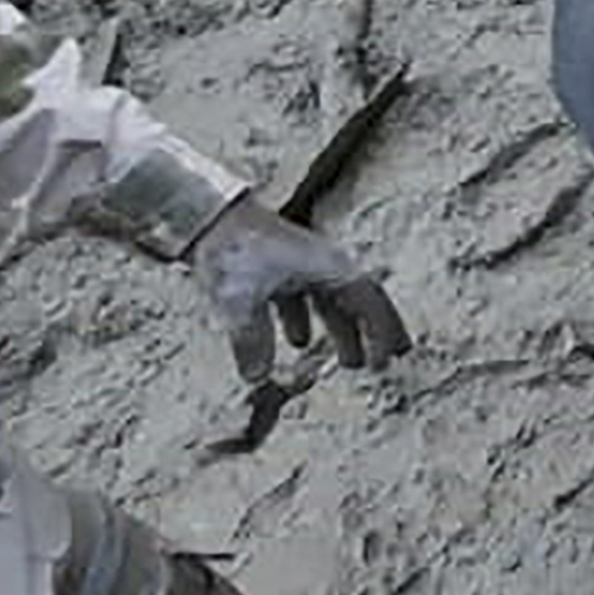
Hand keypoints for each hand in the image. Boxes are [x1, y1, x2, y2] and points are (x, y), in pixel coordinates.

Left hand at [187, 199, 411, 386]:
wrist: (208, 217)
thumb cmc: (234, 251)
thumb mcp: (243, 301)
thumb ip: (253, 342)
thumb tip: (258, 377)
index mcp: (328, 268)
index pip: (369, 302)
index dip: (382, 332)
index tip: (385, 362)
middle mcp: (322, 265)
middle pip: (358, 301)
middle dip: (373, 332)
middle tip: (385, 360)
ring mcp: (301, 264)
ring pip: (333, 302)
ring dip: (342, 330)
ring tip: (348, 361)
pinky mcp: (279, 266)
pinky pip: (304, 297)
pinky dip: (306, 320)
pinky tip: (295, 341)